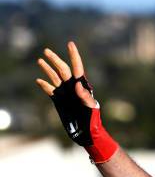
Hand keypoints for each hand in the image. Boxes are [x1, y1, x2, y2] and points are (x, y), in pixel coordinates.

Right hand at [35, 41, 117, 162]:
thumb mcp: (91, 107)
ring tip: (40, 60)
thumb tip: (78, 84)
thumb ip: (85, 96)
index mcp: (82, 86)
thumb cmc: (93, 120)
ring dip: (47, 69)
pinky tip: (39, 81)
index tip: (70, 44)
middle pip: (62, 69)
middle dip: (55, 60)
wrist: (87, 132)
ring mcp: (65, 93)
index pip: (77, 67)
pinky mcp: (59, 101)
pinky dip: (45, 85)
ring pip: (55, 77)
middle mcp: (72, 87)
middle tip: (46, 51)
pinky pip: (50, 91)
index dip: (74, 55)